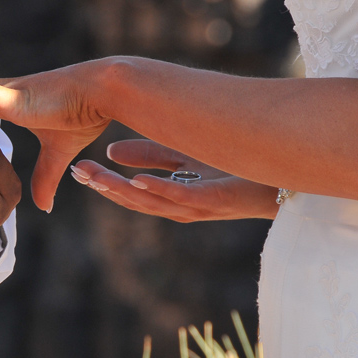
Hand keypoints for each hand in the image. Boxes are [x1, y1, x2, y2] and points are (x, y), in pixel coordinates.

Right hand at [70, 139, 278, 220]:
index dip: (102, 183)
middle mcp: (180, 207)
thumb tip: (111, 150)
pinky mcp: (216, 199)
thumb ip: (150, 154)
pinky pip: (181, 197)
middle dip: (103, 186)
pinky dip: (159, 189)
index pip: (128, 192)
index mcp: (170, 198)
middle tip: (76, 172)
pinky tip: (138, 179)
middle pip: (133, 200)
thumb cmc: (234, 170)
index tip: (75, 170)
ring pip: (151, 202)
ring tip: (98, 176)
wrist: (282, 179)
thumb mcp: (184, 157)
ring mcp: (197, 206)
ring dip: (121, 189)